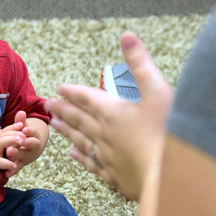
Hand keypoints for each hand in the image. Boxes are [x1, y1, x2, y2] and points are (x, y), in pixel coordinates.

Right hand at [0, 122, 23, 179]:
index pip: (4, 131)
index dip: (13, 127)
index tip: (22, 124)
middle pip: (4, 135)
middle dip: (15, 132)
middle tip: (26, 132)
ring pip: (1, 144)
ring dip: (11, 141)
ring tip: (21, 141)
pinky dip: (6, 163)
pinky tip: (14, 165)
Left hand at [4, 111, 46, 177]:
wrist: (32, 148)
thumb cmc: (26, 135)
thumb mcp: (24, 127)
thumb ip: (21, 121)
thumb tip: (20, 112)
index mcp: (34, 137)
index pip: (34, 133)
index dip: (30, 131)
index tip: (25, 129)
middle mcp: (33, 147)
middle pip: (32, 145)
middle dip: (26, 143)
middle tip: (20, 140)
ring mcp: (28, 156)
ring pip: (24, 156)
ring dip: (18, 154)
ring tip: (9, 151)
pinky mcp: (22, 164)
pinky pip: (18, 168)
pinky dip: (13, 171)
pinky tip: (7, 173)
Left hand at [45, 31, 173, 200]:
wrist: (168, 179)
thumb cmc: (167, 134)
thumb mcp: (158, 91)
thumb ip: (141, 64)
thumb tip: (127, 36)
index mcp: (113, 112)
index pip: (87, 98)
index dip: (73, 92)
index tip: (59, 88)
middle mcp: (104, 134)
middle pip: (79, 119)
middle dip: (63, 109)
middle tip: (48, 104)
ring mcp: (107, 157)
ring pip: (80, 140)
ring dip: (67, 131)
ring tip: (55, 124)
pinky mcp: (114, 176)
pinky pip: (90, 163)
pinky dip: (80, 157)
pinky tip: (73, 154)